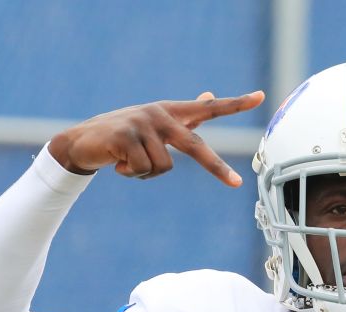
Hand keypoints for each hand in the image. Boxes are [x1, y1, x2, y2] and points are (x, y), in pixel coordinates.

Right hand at [47, 90, 265, 183]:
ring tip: (129, 161)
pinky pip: (142, 169)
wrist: (83, 140)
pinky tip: (117, 162)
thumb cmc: (126, 134)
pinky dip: (131, 174)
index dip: (235, 104)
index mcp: (171, 112)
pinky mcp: (125, 136)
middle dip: (216, 167)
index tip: (261, 97)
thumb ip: (187, 114)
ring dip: (146, 173)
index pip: (209, 107)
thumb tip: (209, 95)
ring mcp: (142, 123)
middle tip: (236, 183)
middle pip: (195, 145)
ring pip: (163, 167)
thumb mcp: (158, 122)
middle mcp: (160, 114)